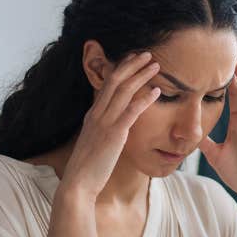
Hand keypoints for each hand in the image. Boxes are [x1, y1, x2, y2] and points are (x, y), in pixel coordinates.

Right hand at [60, 52, 159, 200]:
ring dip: (141, 75)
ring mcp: (105, 123)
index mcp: (92, 115)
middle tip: (147, 54)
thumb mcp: (94, 142)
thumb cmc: (88, 167)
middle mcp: (97, 114)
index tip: (132, 59)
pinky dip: (145, 98)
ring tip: (156, 65)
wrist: (78, 183)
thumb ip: (103, 130)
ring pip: (124, 90)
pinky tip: (157, 91)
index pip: (106, 84)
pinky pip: (132, 111)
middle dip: (132, 64)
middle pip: (115, 80)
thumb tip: (114, 126)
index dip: (120, 69)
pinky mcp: (114, 134)